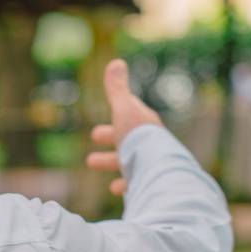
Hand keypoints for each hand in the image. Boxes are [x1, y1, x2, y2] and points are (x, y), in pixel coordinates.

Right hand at [85, 59, 161, 196]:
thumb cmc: (138, 137)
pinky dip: (124, 185)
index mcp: (145, 126)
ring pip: (129, 162)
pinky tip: (116, 189)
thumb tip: (116, 63)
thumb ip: (117, 90)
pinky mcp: (147, 184)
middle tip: (94, 137)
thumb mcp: (124, 110)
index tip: (107, 118)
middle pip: (128, 139)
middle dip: (111, 138)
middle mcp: (150, 145)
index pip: (131, 116)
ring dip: (111, 161)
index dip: (118, 114)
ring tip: (93, 163)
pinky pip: (135, 184)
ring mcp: (149, 165)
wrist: (156, 170)